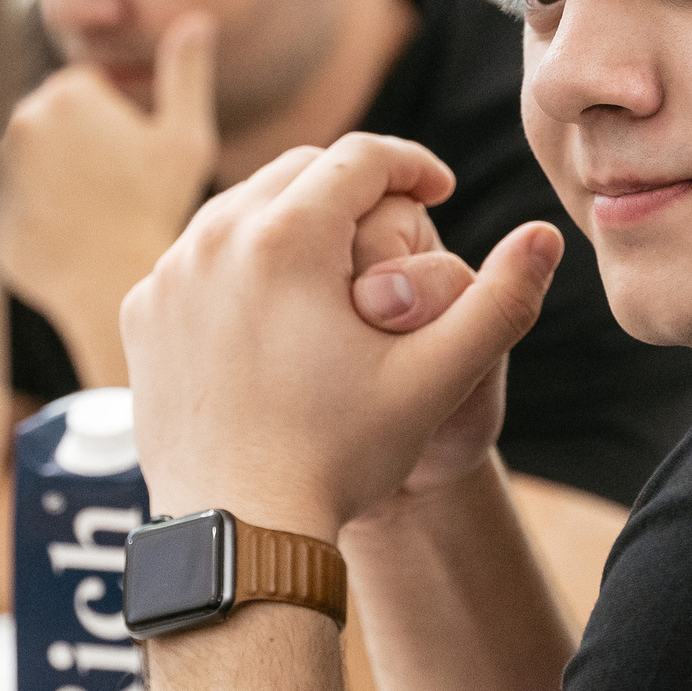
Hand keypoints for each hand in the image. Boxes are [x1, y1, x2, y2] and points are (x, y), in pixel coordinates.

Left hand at [0, 14, 216, 385]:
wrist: (111, 283)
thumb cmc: (156, 207)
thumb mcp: (185, 137)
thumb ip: (186, 72)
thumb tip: (196, 19)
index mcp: (65, 94)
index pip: (89, 87)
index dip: (119, 119)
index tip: (135, 155)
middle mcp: (20, 122)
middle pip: (57, 120)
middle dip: (83, 143)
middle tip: (120, 185)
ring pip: (38, 162)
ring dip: (61, 176)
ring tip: (100, 211)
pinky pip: (22, 204)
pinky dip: (44, 214)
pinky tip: (77, 236)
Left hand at [122, 132, 562, 544]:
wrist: (240, 532)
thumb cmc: (341, 457)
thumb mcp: (436, 380)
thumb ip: (500, 303)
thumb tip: (548, 235)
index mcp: (287, 237)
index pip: (359, 158)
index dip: (411, 164)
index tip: (438, 192)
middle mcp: (215, 238)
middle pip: (295, 171)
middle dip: (351, 184)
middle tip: (392, 217)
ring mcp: (169, 275)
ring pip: (241, 209)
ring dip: (293, 217)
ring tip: (336, 257)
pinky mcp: (143, 312)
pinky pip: (197, 259)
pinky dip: (238, 262)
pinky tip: (273, 303)